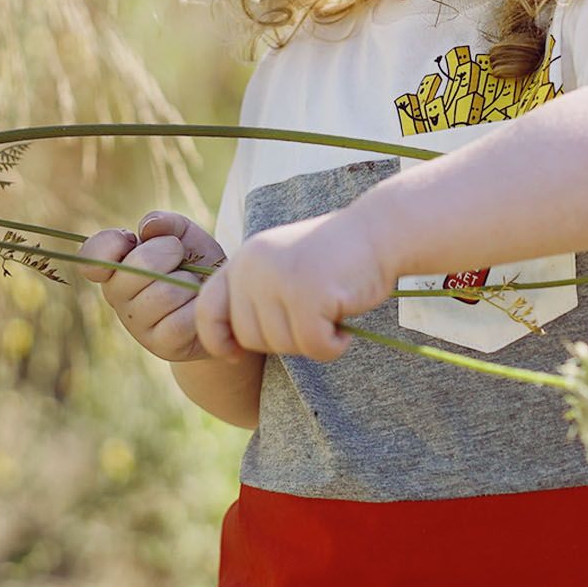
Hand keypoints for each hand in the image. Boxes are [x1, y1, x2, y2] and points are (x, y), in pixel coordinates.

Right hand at [76, 210, 225, 363]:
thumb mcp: (184, 235)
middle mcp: (118, 296)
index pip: (91, 257)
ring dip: (188, 282)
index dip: (108, 245)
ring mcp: (137, 324)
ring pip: (163, 294)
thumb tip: (147, 228)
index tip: (130, 239)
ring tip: (191, 284)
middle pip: (139, 266)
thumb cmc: (197, 263)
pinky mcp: (160, 346)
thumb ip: (165, 223)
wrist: (224, 300)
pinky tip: (197, 305)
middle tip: (180, 257)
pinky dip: (196, 308)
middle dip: (170, 252)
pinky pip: (179, 322)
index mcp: (115, 266)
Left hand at [195, 208, 396, 363]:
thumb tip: (230, 346)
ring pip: (282, 345)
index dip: (216, 339)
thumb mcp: (283, 268)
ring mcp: (279, 279)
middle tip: (313, 320)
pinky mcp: (307, 294)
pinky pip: (312, 346)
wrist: (380, 231)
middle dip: (283, 341)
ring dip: (311, 342)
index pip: (207, 309)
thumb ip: (255, 295)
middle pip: (249, 337)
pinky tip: (344, 326)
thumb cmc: (336, 257)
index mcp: (244, 259)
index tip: (234, 355)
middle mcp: (254, 266)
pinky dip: (332, 346)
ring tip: (331, 312)